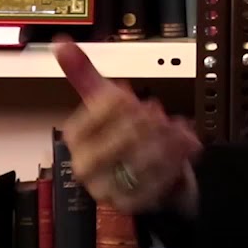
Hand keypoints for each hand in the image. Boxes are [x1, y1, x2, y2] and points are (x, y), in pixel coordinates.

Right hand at [53, 36, 203, 216]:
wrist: (144, 174)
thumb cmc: (120, 134)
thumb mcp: (103, 101)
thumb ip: (83, 74)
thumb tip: (60, 42)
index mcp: (74, 139)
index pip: (99, 110)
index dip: (120, 101)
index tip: (132, 97)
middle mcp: (85, 168)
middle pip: (124, 135)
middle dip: (148, 120)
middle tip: (159, 111)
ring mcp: (107, 189)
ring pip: (144, 158)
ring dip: (167, 138)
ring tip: (178, 126)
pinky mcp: (132, 205)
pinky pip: (159, 180)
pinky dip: (177, 158)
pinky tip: (187, 143)